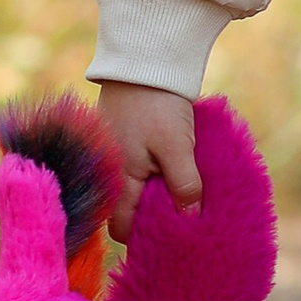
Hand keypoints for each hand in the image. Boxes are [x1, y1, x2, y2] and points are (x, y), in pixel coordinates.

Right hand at [95, 82, 201, 235]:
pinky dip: (153, 176)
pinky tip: (173, 173)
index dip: (143, 237)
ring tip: (182, 195)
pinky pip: (136, 171)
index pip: (121, 226)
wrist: (143, 62)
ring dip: (155, 195)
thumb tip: (190, 219)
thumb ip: (183, 184)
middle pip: (127, 210)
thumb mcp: (177, 147)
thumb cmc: (158, 105)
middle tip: (182, 219)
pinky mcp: (121, 142)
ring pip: (134, 190)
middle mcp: (110, 173)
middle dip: (152, 218)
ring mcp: (113, 157)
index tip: (169, 238)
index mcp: (119, 179)